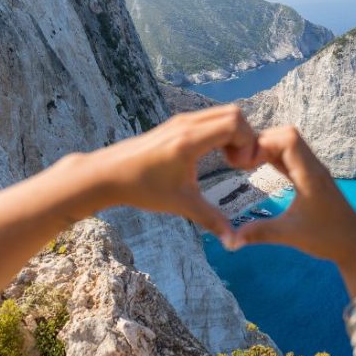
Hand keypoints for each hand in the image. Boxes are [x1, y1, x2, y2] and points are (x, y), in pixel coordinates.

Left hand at [85, 105, 258, 237]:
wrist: (107, 174)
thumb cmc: (142, 188)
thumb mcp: (181, 204)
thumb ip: (211, 220)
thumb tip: (233, 242)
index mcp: (190, 141)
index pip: (234, 124)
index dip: (248, 142)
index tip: (243, 166)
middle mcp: (187, 124)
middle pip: (233, 113)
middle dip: (246, 136)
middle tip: (240, 162)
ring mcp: (181, 121)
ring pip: (222, 113)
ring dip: (234, 133)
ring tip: (230, 160)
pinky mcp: (176, 123)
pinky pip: (209, 118)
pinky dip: (221, 132)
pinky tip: (215, 155)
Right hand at [232, 127, 355, 273]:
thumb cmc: (327, 239)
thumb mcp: (290, 235)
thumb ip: (259, 233)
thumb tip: (228, 241)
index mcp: (309, 174)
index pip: (288, 139)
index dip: (264, 142)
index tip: (246, 162)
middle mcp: (313, 167)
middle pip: (288, 135)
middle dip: (263, 141)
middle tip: (242, 160)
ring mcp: (314, 172)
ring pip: (291, 145)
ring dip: (269, 148)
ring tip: (246, 162)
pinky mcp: (313, 179)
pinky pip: (293, 158)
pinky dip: (276, 157)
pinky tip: (260, 166)